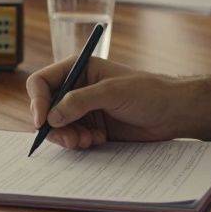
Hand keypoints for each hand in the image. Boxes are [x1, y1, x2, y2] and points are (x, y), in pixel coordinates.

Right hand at [25, 56, 188, 149]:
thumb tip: (51, 116)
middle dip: (54, 126)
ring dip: (68, 137)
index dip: (38, 101)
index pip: (42, 82)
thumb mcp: (112, 92)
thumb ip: (80, 101)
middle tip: (71, 140)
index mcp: (78, 69)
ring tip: (89, 141)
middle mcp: (76, 88)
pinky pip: (73, 137)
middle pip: (46, 108)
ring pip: (58, 127)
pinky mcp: (92, 126)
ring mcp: (83, 109)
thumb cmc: (148, 92)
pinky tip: (99, 140)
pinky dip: (80, 142)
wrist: (173, 112)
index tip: (42, 121)